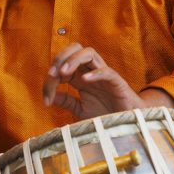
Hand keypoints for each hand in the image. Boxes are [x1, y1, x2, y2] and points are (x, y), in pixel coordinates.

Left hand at [42, 43, 173, 118]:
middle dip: (61, 58)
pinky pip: (107, 71)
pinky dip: (96, 73)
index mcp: (80, 76)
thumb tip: (49, 95)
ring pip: (89, 53)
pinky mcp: (117, 82)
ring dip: (73, 60)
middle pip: (75, 49)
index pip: (62, 66)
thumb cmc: (105, 115)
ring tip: (63, 73)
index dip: (51, 78)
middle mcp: (90, 71)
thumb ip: (66, 101)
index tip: (46, 98)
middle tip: (52, 75)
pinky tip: (85, 80)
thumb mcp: (80, 109)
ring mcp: (103, 75)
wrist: (127, 124)